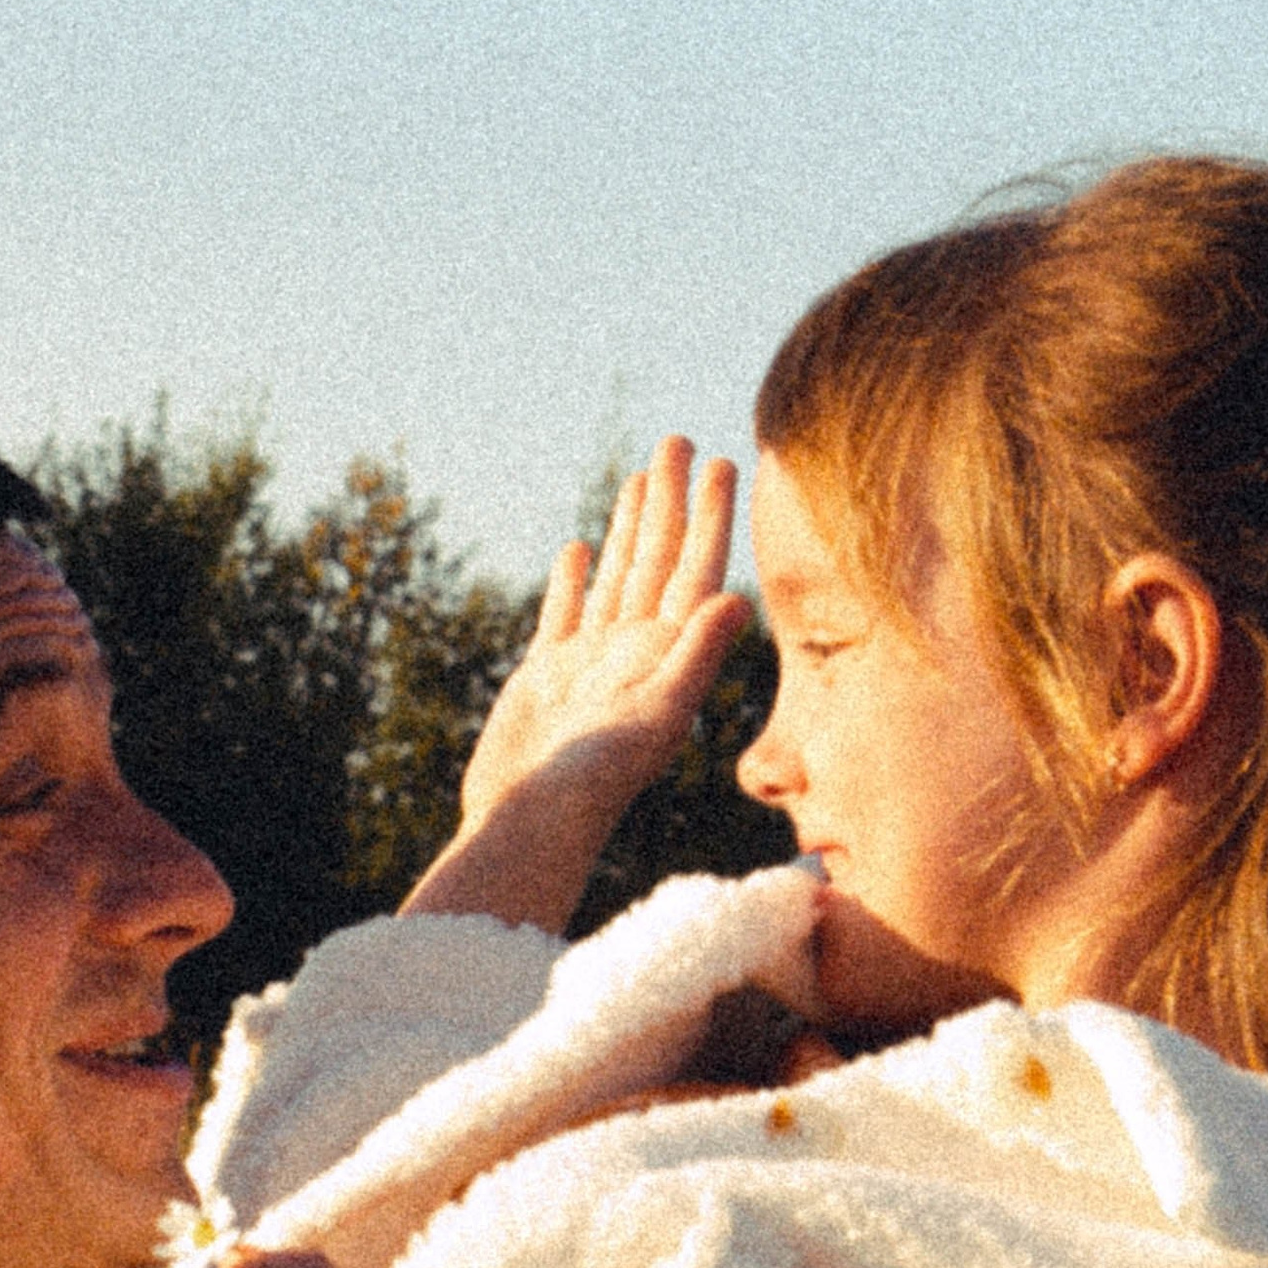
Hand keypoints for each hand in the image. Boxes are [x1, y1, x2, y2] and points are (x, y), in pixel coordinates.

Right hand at [403, 441, 750, 933]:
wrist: (529, 825)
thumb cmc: (594, 783)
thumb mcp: (655, 717)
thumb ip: (694, 657)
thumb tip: (738, 600)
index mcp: (665, 654)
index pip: (695, 569)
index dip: (710, 516)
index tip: (724, 461)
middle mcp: (635, 652)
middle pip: (659, 559)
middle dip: (670, 500)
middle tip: (679, 441)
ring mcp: (592, 662)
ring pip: (618, 576)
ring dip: (631, 527)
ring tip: (642, 476)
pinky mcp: (548, 676)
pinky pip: (567, 613)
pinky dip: (577, 579)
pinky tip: (581, 548)